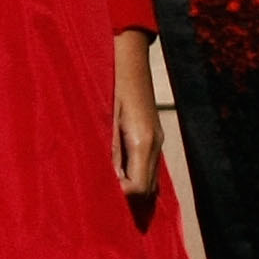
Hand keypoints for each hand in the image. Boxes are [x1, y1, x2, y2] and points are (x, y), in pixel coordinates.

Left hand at [112, 29, 162, 197]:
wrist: (129, 57)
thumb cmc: (110, 83)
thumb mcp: (104, 118)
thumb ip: (108, 151)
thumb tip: (110, 181)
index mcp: (141, 142)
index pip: (137, 187)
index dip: (120, 197)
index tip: (101, 196)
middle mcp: (155, 144)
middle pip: (148, 190)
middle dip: (128, 200)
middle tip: (104, 201)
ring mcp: (157, 140)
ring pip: (151, 181)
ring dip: (133, 190)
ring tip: (111, 193)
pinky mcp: (154, 135)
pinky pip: (150, 168)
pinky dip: (139, 178)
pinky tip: (121, 177)